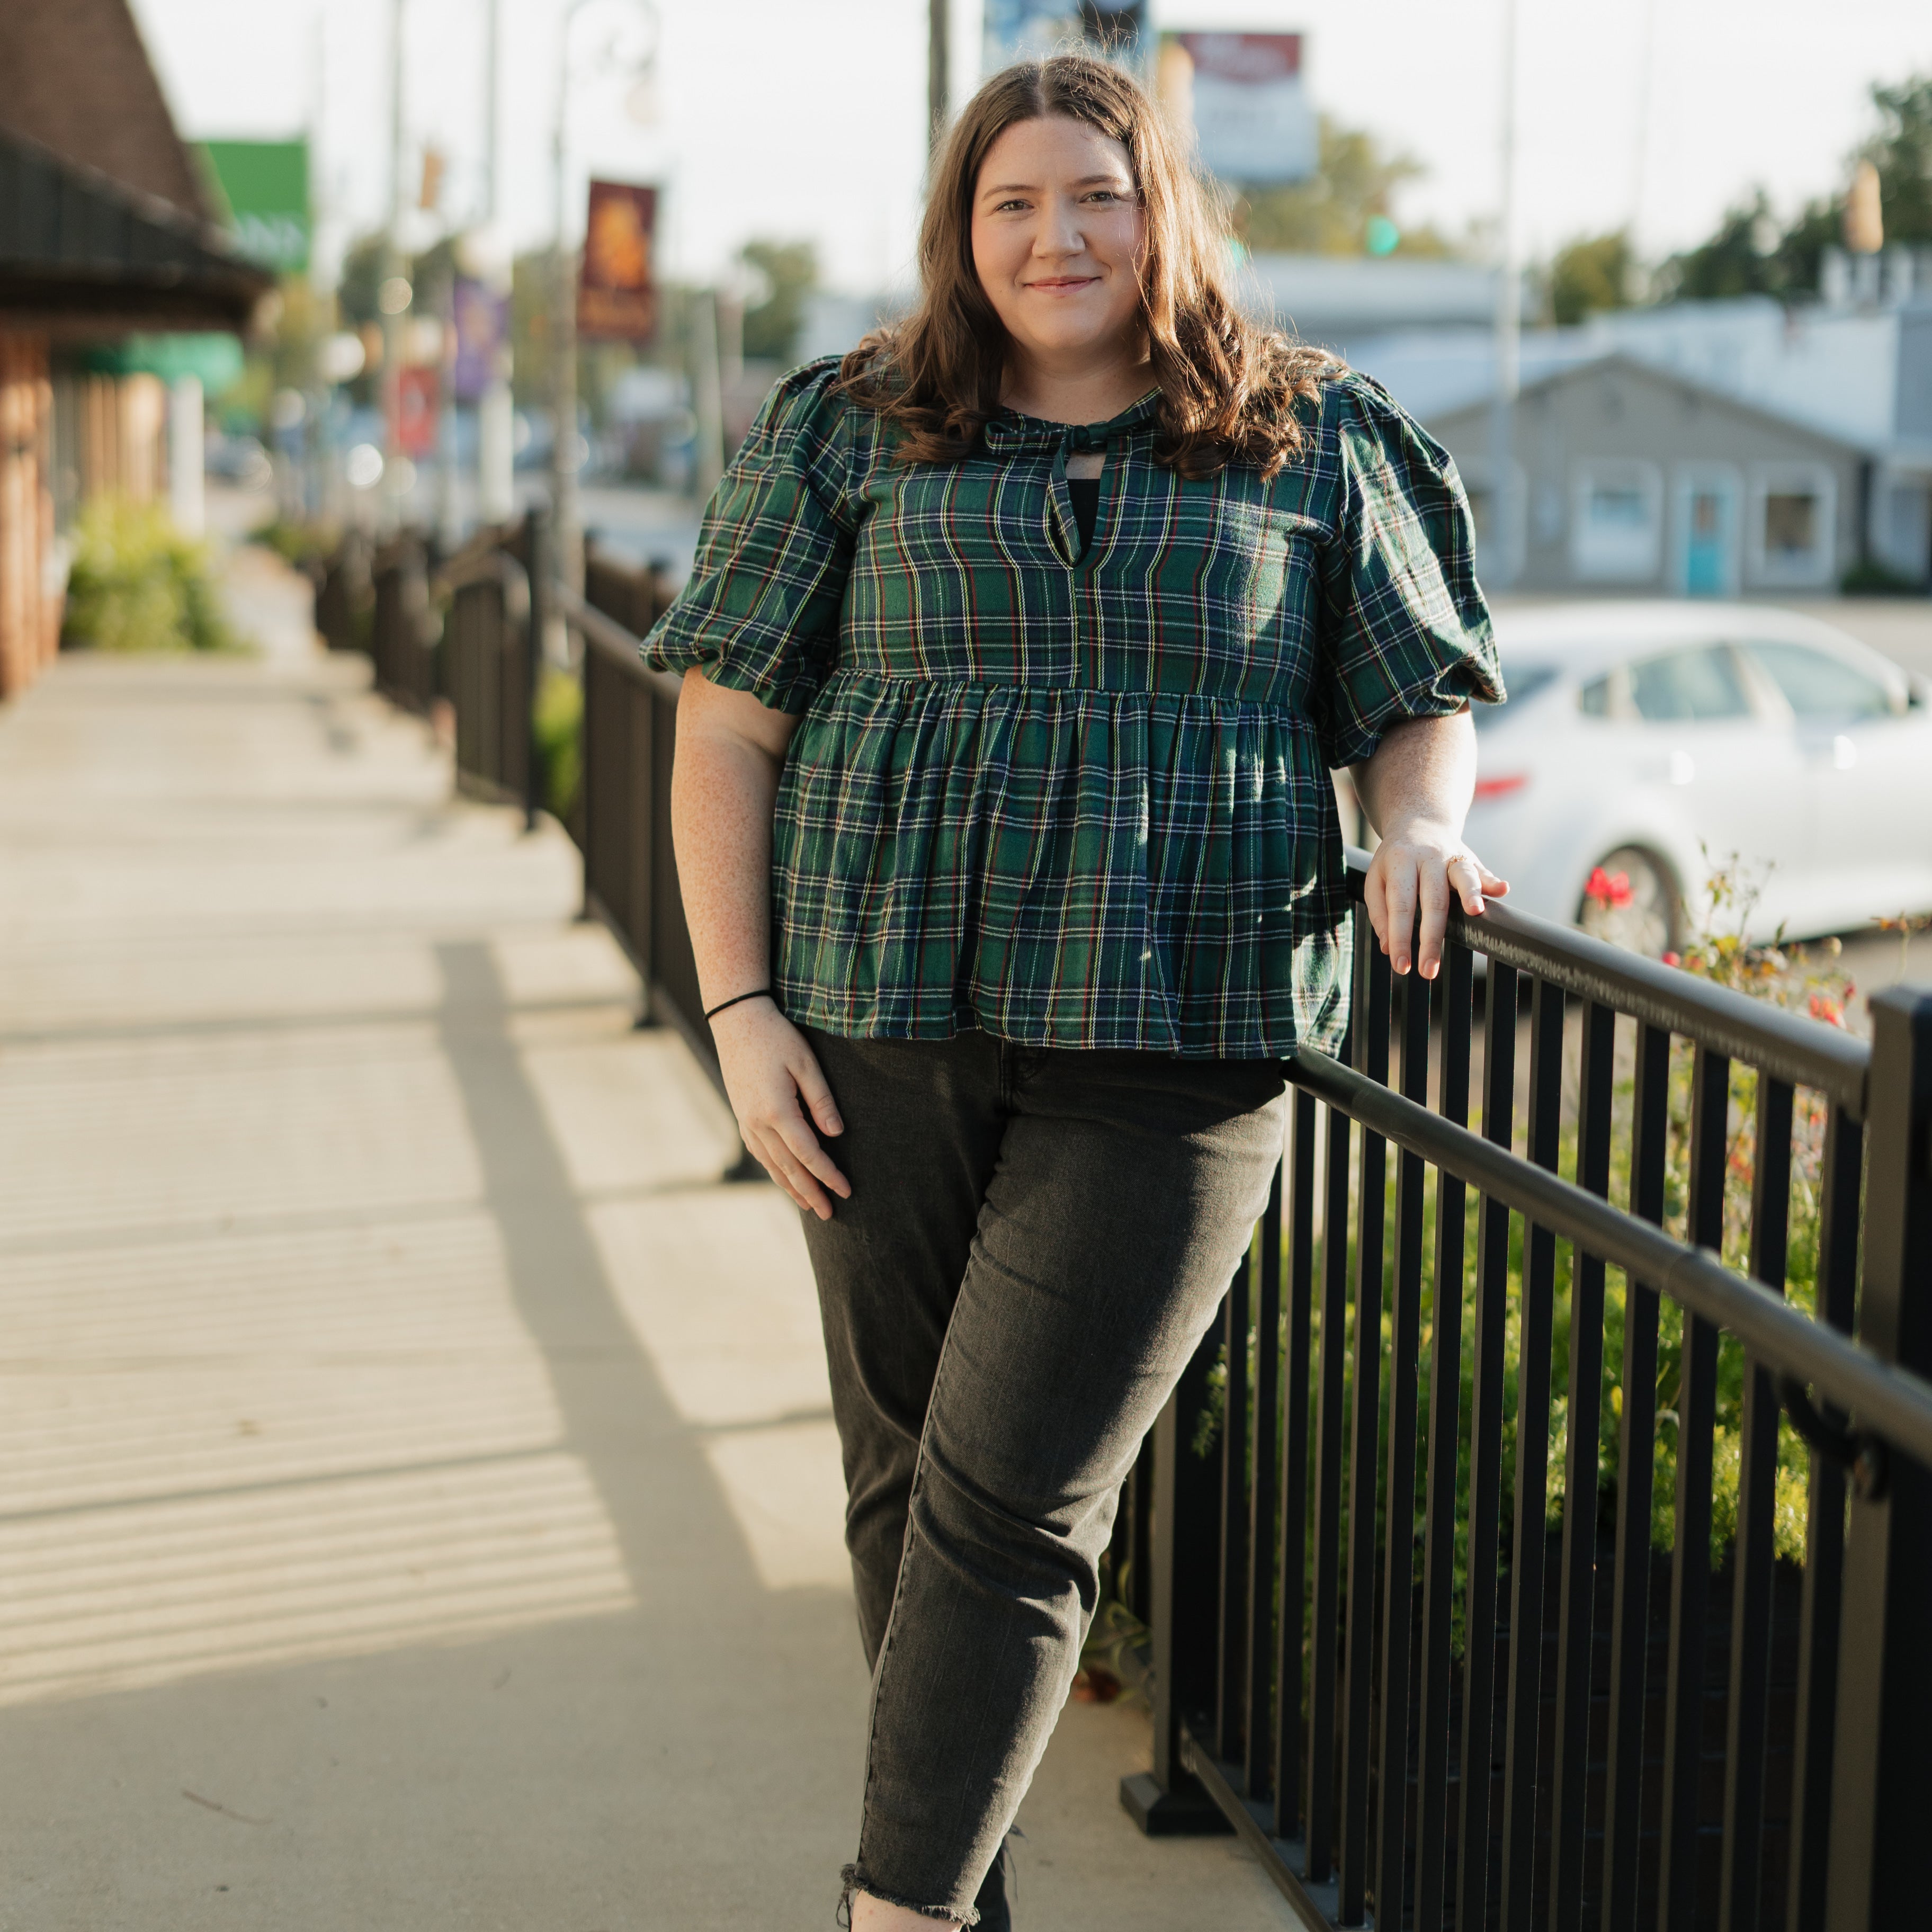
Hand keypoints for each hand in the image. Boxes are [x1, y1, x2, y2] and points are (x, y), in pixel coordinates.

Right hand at [710, 999, 850, 1217]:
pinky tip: (783, 1178)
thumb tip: (837, 1134)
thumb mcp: (806, 1063)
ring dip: (790, 1187)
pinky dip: (774, 1170)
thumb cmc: (776, 1037)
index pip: (808, 1153)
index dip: (828, 1175)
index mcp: (777, 1111)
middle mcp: (757, 1122)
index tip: (845, 1190)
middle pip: (788, 1168)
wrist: (736, 1021)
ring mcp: (746, 1121)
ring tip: (808, 1206)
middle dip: (810, 1192)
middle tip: (829, 1214)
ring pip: (771, 1164)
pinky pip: (759, 1152)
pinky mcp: (741, 1115)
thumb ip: (821, 1100)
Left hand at [1362, 820, 1507, 979]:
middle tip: (1429, 970)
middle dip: (1432, 937)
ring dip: (1471, 893)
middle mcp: (1428, 858)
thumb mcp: (1376, 881)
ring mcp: (1452, 856)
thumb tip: (1388, 948)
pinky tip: (1502, 890)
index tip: (1402, 966)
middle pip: (1432, 899)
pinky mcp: (1471, 858)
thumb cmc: (1395, 862)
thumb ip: (1381, 913)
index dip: (1401, 938)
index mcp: (1399, 863)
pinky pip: (1483, 870)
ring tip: (1475, 913)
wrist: (1418, 822)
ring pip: (1463, 876)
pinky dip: (1493, 881)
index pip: (1400, 906)